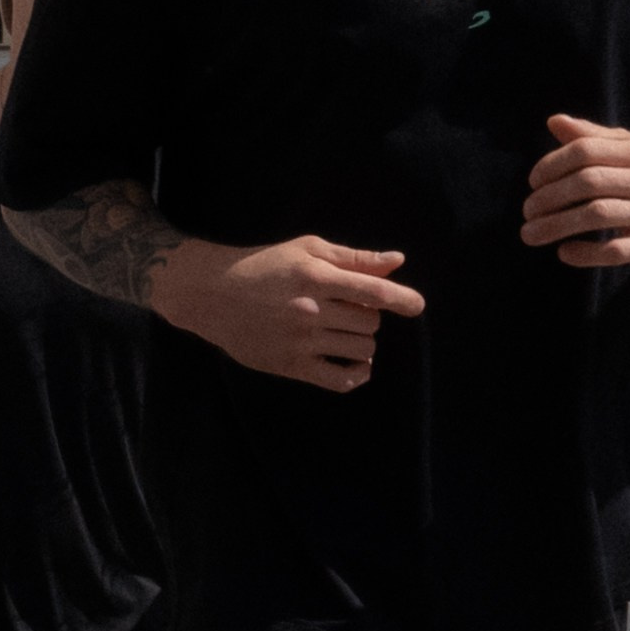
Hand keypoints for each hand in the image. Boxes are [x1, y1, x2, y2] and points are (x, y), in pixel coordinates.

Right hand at [159, 236, 424, 391]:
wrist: (213, 295)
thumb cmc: (264, 266)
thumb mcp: (307, 250)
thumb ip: (353, 258)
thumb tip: (398, 261)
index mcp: (316, 277)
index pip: (372, 291)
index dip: (401, 298)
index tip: (417, 306)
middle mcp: (310, 310)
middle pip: (370, 323)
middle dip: (369, 317)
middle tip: (350, 311)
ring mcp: (300, 342)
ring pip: (361, 350)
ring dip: (364, 343)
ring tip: (346, 333)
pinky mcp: (290, 366)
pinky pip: (340, 381)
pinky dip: (358, 375)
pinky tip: (357, 365)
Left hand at [522, 117, 629, 269]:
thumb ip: (594, 137)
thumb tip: (554, 121)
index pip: (586, 151)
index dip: (552, 165)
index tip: (533, 182)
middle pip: (588, 182)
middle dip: (549, 198)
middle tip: (527, 211)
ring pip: (598, 215)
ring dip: (557, 226)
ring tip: (530, 234)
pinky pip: (615, 250)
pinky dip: (585, 253)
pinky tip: (564, 252)